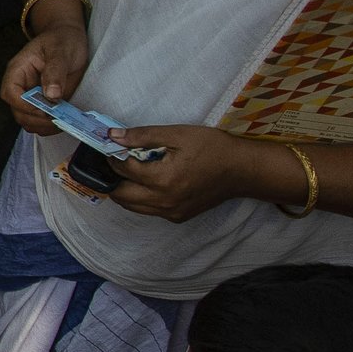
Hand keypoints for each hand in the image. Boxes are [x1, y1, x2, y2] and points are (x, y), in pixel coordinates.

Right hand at [2, 16, 89, 132]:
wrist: (70, 40)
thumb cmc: (62, 40)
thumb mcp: (60, 51)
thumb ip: (55, 71)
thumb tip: (51, 95)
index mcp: (18, 71)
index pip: (10, 93)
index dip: (24, 104)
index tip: (45, 108)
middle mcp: (21, 87)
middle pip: (18, 112)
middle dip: (37, 119)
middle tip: (58, 118)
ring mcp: (32, 98)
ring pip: (28, 121)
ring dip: (44, 126)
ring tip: (63, 121)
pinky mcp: (44, 105)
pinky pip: (40, 122)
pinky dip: (51, 127)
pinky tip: (64, 121)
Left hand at [104, 124, 271, 223]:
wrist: (242, 170)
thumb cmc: (212, 147)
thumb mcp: (177, 134)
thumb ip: (142, 136)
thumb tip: (113, 136)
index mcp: (162, 179)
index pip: (123, 170)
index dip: (113, 157)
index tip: (110, 147)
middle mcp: (163, 201)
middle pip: (121, 195)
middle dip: (112, 178)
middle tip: (113, 162)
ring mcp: (170, 212)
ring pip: (133, 206)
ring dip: (124, 191)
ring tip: (127, 172)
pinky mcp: (178, 217)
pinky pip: (149, 210)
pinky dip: (141, 198)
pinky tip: (147, 183)